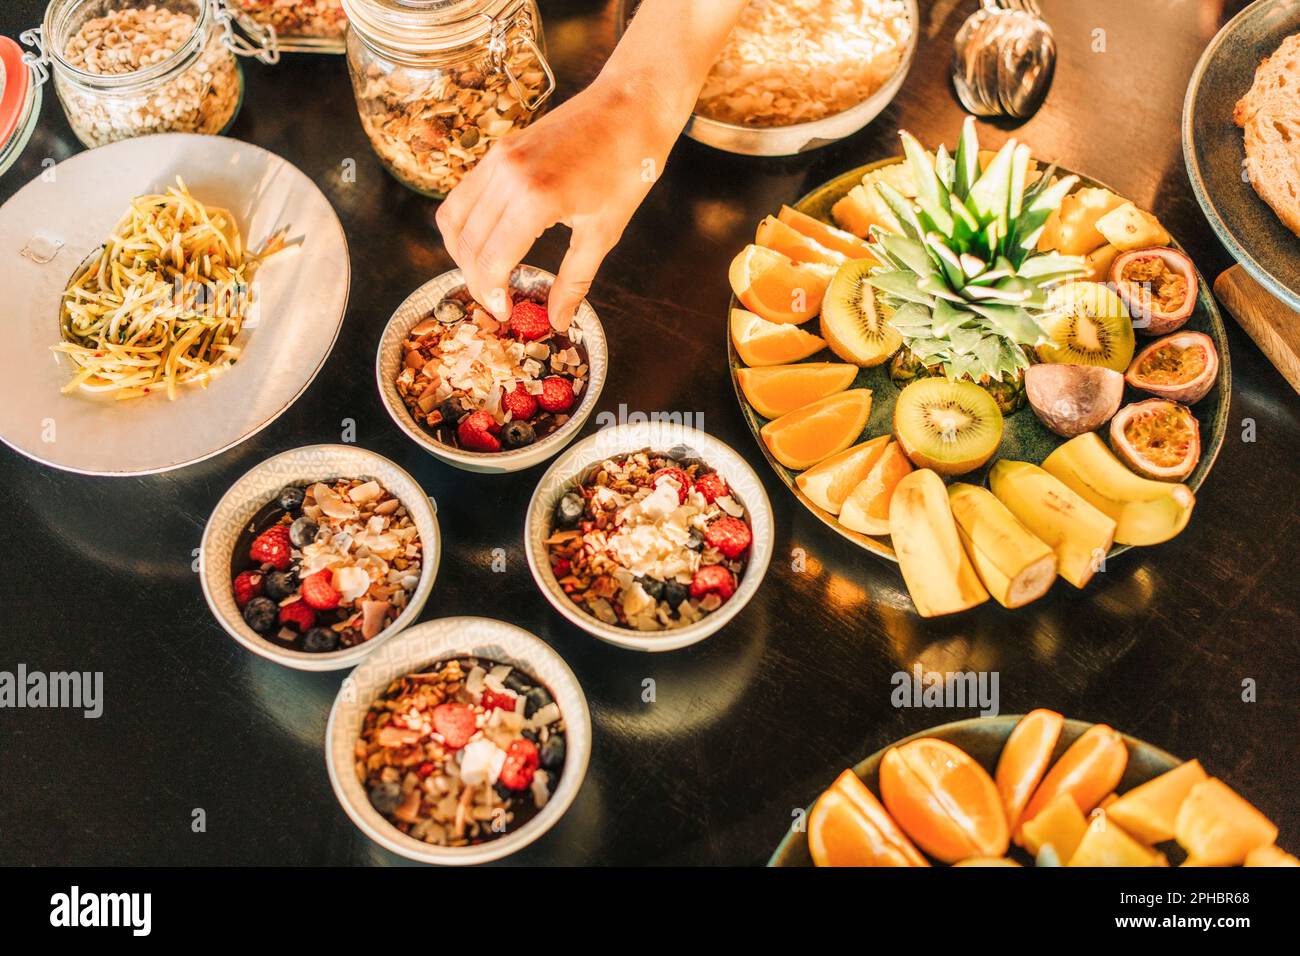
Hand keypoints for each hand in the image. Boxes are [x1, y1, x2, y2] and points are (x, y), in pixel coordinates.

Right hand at [436, 74, 679, 328]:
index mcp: (535, 199)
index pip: (490, 260)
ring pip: (454, 217)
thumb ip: (573, 282)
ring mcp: (498, 157)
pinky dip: (467, 223)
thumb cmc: (628, 167)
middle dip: (475, 280)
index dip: (491, 294)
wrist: (632, 106)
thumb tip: (558, 321)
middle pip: (465, 243)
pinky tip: (490, 240)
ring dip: (462, 252)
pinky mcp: (499, 148)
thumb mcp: (603, 233)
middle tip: (496, 301)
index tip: (504, 313)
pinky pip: (465, 194)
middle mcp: (506, 175)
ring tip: (487, 274)